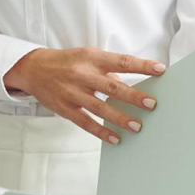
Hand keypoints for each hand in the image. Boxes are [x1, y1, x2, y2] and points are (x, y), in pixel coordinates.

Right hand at [3, 47, 165, 143]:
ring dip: (120, 118)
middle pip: (112, 87)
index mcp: (91, 58)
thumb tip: (127, 87)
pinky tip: (115, 138)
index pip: (121, 61)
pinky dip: (101, 132)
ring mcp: (72, 93)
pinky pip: (85, 122)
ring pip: (100, 108)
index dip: (142, 66)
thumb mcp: (87, 57)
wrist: (33, 68)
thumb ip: (107, 70)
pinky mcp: (65, 108)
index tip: (161, 69)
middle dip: (133, 96)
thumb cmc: (66, 61)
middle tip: (152, 104)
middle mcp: (82, 74)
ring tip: (137, 126)